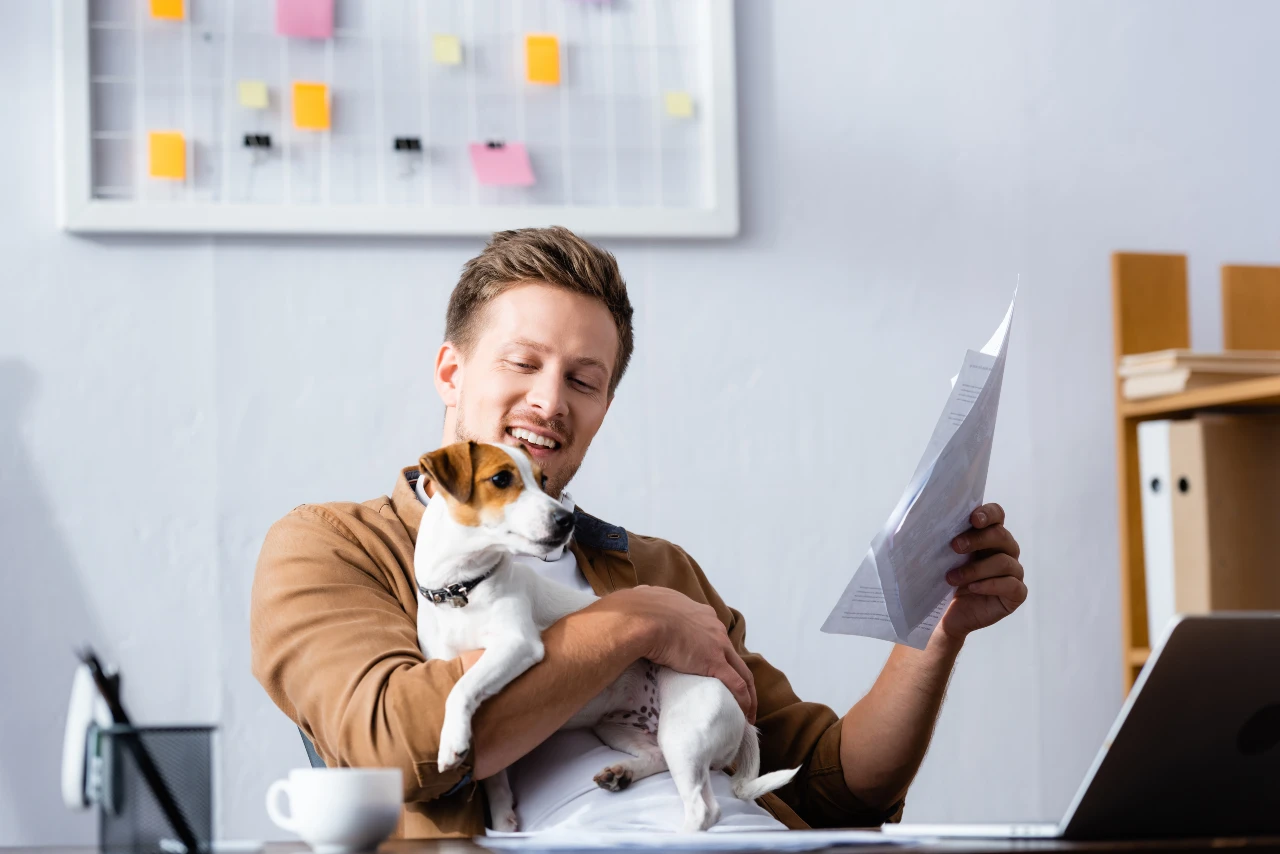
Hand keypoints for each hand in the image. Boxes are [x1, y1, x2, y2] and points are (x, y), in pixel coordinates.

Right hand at [605, 585, 756, 723]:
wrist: (641, 618)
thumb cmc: (638, 610)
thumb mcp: (649, 600)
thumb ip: (651, 602)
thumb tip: (641, 598)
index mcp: (699, 612)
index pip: (715, 633)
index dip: (717, 649)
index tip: (714, 663)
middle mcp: (714, 627)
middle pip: (733, 654)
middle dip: (737, 673)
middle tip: (738, 692)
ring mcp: (717, 645)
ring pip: (741, 672)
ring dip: (746, 692)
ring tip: (746, 710)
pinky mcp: (715, 663)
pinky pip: (736, 685)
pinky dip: (743, 701)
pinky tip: (742, 714)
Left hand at [936, 503, 1026, 641]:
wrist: (947, 614)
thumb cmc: (946, 580)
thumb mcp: (941, 557)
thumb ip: (941, 537)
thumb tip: (920, 520)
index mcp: (989, 535)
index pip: (997, 515)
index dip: (988, 513)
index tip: (972, 519)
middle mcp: (1005, 550)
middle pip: (1001, 536)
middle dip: (977, 539)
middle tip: (955, 546)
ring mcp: (1013, 572)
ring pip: (1004, 562)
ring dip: (976, 569)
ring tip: (952, 577)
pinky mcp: (1015, 594)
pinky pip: (1012, 586)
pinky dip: (990, 585)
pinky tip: (972, 588)